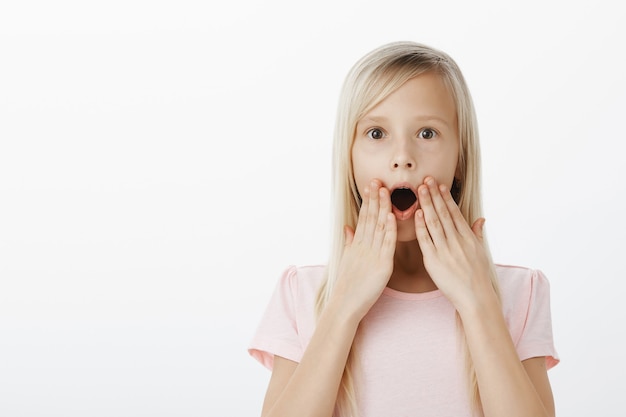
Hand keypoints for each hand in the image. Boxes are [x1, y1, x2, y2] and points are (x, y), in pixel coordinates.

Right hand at [332, 179, 396, 320]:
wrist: (345, 304)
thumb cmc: (347, 285)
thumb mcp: (347, 260)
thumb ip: (349, 242)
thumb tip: (347, 228)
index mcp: (356, 244)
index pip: (364, 217)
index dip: (368, 200)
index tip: (371, 185)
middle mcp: (363, 246)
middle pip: (370, 217)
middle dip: (374, 198)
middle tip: (377, 179)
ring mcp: (372, 254)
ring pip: (378, 226)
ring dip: (382, 207)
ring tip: (385, 190)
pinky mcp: (381, 265)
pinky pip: (386, 244)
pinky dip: (389, 229)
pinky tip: (391, 215)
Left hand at [414, 177, 496, 311]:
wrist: (475, 298)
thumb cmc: (477, 276)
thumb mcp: (480, 252)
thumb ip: (477, 234)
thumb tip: (480, 219)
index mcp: (467, 238)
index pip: (454, 213)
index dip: (446, 197)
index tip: (439, 184)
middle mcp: (457, 241)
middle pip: (443, 214)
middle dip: (433, 195)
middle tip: (426, 180)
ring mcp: (445, 250)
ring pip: (434, 223)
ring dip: (426, 204)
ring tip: (419, 190)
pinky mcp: (434, 261)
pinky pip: (426, 240)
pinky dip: (421, 226)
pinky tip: (417, 214)